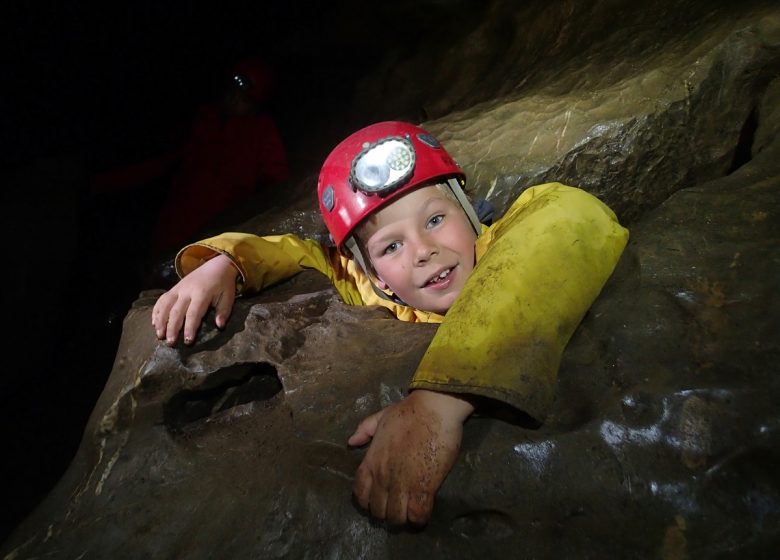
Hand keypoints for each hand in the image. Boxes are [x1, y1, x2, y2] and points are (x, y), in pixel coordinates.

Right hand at [152, 254, 238, 345]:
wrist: (216, 265)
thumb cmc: (223, 284)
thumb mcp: (228, 296)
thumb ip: (224, 311)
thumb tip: (219, 326)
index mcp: (202, 293)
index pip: (193, 313)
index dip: (190, 328)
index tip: (188, 341)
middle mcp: (187, 291)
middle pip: (176, 311)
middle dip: (172, 328)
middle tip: (170, 343)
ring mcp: (178, 288)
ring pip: (165, 305)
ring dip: (161, 321)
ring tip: (159, 335)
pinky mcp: (174, 288)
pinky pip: (162, 299)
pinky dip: (156, 311)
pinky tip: (154, 323)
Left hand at [348, 390, 473, 525]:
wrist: (433, 408)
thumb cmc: (408, 411)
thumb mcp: (380, 417)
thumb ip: (364, 430)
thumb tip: (350, 442)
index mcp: (371, 461)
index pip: (359, 492)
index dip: (366, 501)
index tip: (375, 502)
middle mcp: (383, 476)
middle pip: (377, 509)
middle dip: (385, 513)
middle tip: (396, 509)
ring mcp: (403, 483)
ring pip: (396, 516)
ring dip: (402, 518)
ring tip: (409, 514)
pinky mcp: (424, 487)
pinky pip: (417, 514)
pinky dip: (419, 519)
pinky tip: (422, 515)